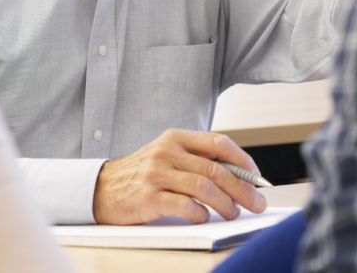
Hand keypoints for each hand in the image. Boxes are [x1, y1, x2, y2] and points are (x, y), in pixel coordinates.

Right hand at [91, 129, 267, 224]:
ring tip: (233, 214)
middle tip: (257, 203)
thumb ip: (195, 160)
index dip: (242, 160)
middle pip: (216, 169)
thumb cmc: (140, 174)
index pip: (218, 143)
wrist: (100, 188)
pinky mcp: (148, 198)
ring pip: (205, 188)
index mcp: (175, 138)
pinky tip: (204, 217)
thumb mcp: (166, 155)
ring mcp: (156, 174)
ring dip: (226, 204)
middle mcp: (166, 152)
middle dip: (243, 189)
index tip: (256, 176)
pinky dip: (201, 214)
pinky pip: (185, 206)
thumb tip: (238, 176)